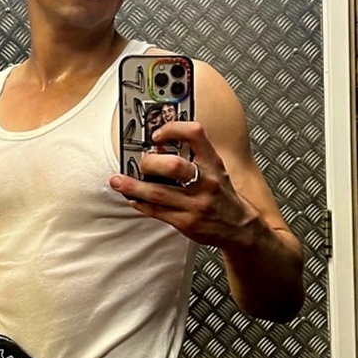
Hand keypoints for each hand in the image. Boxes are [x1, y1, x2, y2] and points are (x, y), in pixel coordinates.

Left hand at [110, 120, 257, 248]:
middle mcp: (206, 182)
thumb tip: (157, 145)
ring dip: (133, 186)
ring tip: (117, 181)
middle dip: (151, 162)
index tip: (157, 134)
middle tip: (140, 162)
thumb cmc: (222, 194)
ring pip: (159, 193)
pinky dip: (141, 204)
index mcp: (213, 163)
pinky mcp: (187, 223)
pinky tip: (132, 198)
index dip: (173, 129)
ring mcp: (196, 204)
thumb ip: (192, 156)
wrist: (240, 228)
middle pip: (175, 166)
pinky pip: (158, 212)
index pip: (195, 134)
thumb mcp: (215, 169)